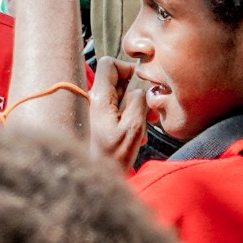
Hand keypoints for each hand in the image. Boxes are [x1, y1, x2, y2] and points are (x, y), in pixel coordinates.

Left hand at [89, 56, 147, 170]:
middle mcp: (93, 100)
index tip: (140, 85)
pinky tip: (135, 136)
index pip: (109, 64)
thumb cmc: (111, 157)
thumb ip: (138, 103)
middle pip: (117, 81)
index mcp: (99, 97)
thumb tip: (140, 90)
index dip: (127, 69)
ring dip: (134, 109)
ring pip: (119, 97)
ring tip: (144, 128)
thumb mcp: (132, 129)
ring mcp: (94, 111)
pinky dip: (127, 119)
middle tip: (149, 112)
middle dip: (136, 94)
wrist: (95, 178)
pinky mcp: (97, 122)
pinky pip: (115, 111)